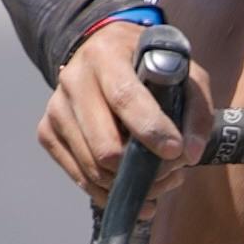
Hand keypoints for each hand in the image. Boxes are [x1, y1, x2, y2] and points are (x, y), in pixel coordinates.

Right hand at [39, 9, 206, 197]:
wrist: (101, 53)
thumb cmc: (148, 66)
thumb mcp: (183, 73)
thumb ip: (196, 110)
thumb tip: (191, 154)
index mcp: (106, 56)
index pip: (124, 97)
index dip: (150, 129)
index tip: (175, 151)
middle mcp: (73, 79)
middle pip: (104, 145)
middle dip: (141, 169)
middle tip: (170, 172)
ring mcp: (56, 108)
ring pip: (92, 168)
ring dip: (129, 184)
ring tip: (157, 179)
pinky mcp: (47, 131)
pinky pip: (79, 177)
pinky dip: (108, 191)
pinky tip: (130, 185)